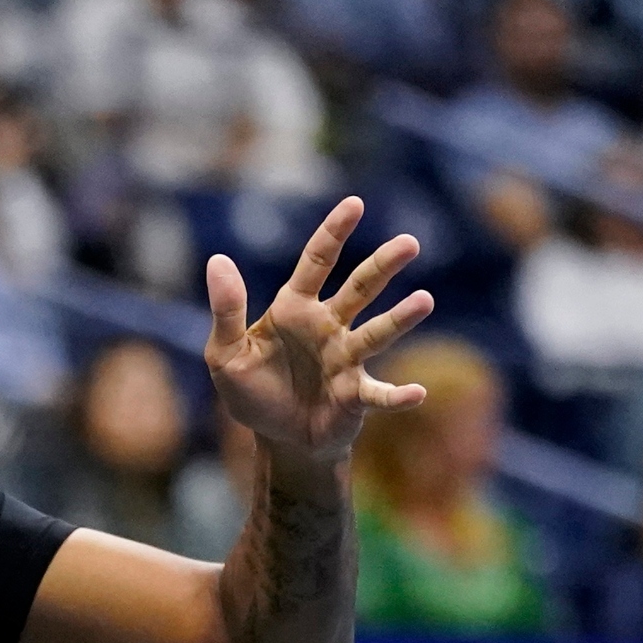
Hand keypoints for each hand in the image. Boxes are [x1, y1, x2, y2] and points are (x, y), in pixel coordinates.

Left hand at [204, 196, 432, 464]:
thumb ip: (226, 310)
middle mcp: (328, 327)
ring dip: (400, 319)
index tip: (354, 204)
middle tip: (409, 243)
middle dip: (382, 266)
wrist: (277, 438)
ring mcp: (346, 360)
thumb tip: (218, 259)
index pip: (316, 263)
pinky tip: (417, 393)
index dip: (333, 233)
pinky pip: (380, 394)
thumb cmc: (252, 391)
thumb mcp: (225, 354)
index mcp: (295, 310)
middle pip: (359, 289)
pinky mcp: (356, 396)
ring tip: (425, 301)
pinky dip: (398, 395)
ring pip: (377, 333)